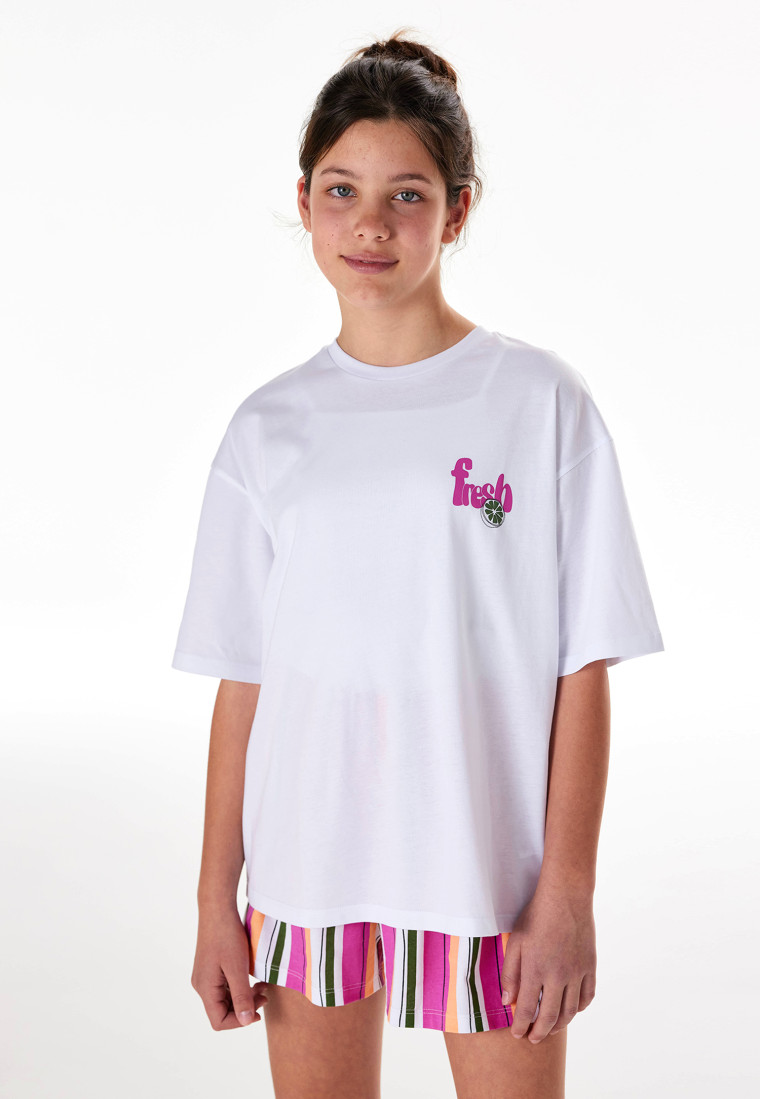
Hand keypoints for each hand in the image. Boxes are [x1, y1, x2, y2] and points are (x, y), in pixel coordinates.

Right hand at [191, 905, 269, 1029]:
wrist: (218, 909)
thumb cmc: (227, 936)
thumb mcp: (238, 968)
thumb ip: (242, 997)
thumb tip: (247, 1022)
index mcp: (205, 988)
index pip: (219, 1021)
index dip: (240, 1022)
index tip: (259, 1013)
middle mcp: (202, 985)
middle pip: (222, 1010)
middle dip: (245, 1008)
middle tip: (265, 996)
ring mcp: (206, 976)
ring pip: (225, 998)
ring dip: (244, 996)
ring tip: (263, 987)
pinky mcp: (211, 967)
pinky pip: (225, 986)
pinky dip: (240, 986)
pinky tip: (253, 978)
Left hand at [500, 881, 596, 1043]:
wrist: (566, 897)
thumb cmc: (536, 916)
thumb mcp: (515, 941)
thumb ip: (510, 973)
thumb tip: (508, 1000)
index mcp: (535, 970)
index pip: (527, 1010)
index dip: (521, 1026)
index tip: (517, 1034)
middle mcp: (558, 976)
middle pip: (550, 1017)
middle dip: (539, 1033)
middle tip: (533, 1039)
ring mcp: (577, 973)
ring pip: (570, 1012)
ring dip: (559, 1026)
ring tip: (549, 1029)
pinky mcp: (590, 967)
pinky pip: (587, 997)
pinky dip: (578, 1009)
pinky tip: (571, 1010)